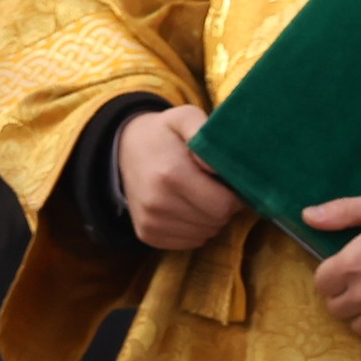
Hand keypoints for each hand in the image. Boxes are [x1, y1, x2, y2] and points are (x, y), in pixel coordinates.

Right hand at [118, 105, 244, 252]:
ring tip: (201, 197)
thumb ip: (204, 132)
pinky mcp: (146, 234)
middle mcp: (158, 203)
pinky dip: (195, 229)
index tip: (230, 182)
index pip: (223, 205)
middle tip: (216, 188)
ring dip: (210, 219)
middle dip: (224, 207)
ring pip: (204, 235)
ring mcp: (150, 222)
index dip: (235, 196)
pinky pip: (189, 243)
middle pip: (215, 222)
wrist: (125, 150)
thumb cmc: (164, 134)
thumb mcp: (185, 116)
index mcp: (171, 174)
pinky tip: (188, 209)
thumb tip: (216, 165)